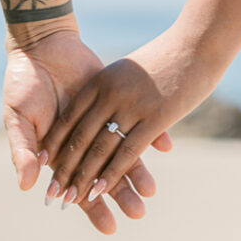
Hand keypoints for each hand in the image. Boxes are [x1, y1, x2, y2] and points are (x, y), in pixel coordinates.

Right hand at [3, 29, 171, 233]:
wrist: (42, 45)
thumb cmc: (22, 84)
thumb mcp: (18, 118)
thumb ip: (23, 151)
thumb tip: (28, 185)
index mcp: (62, 155)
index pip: (80, 188)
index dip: (93, 207)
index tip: (110, 227)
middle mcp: (86, 145)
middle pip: (106, 176)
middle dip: (121, 196)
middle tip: (138, 212)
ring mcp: (104, 125)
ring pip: (124, 153)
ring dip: (139, 172)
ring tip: (151, 190)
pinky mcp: (118, 104)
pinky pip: (138, 121)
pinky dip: (153, 134)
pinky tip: (166, 147)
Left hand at [41, 27, 218, 205]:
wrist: (199, 40)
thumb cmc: (167, 57)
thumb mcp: (130, 71)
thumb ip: (113, 91)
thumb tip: (102, 112)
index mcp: (100, 82)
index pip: (68, 119)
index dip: (54, 144)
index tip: (41, 165)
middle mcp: (110, 94)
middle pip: (80, 139)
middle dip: (65, 171)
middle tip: (53, 196)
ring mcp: (132, 106)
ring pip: (100, 150)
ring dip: (84, 179)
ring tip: (69, 201)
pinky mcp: (155, 117)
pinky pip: (127, 151)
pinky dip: (111, 174)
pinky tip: (100, 192)